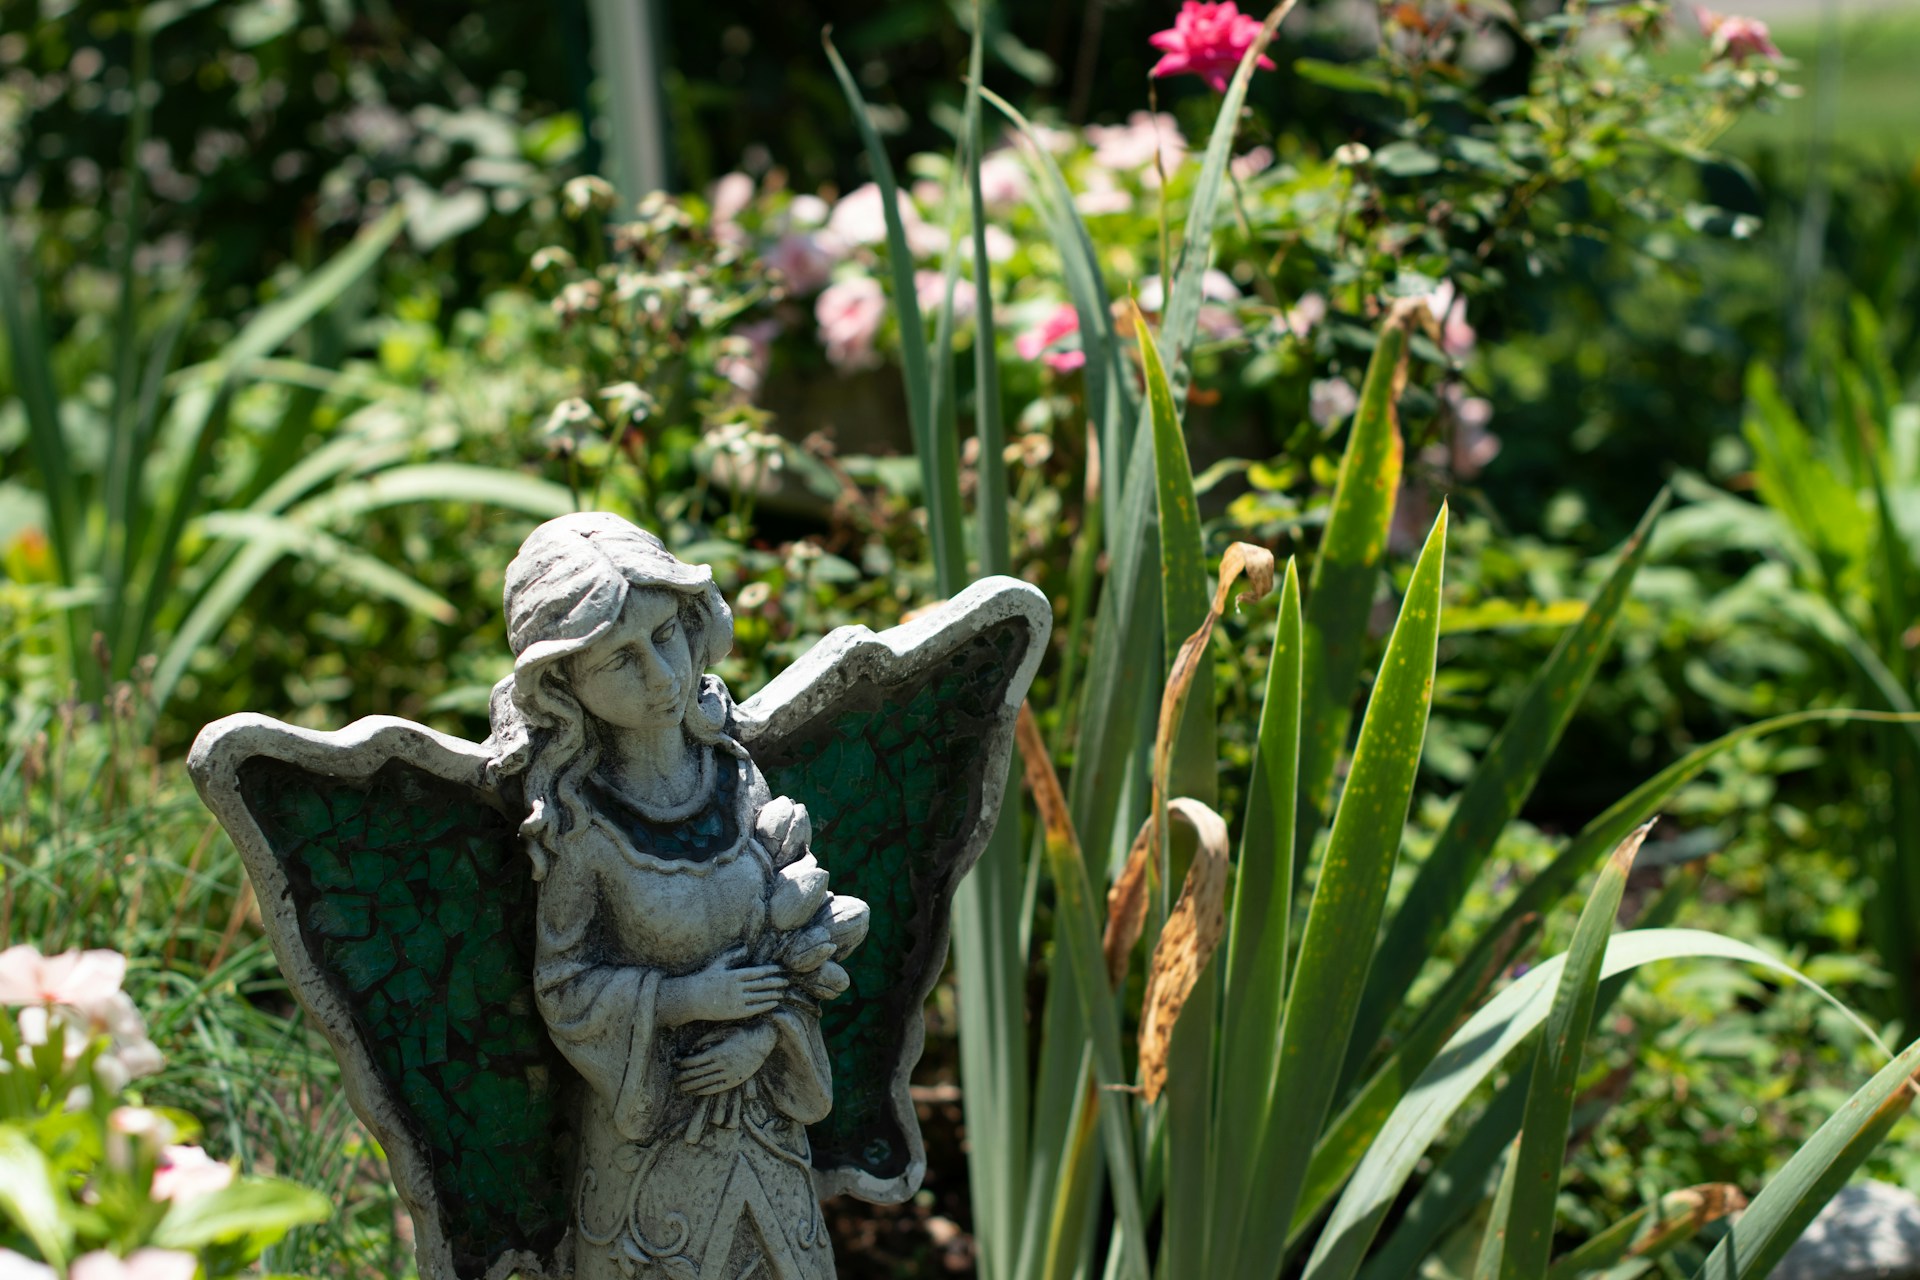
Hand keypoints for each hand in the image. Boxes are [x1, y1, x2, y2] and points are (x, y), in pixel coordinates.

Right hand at [658, 948, 787, 1025]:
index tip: (780, 969)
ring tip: (783, 992)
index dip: (771, 970)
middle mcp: (738, 987)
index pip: (758, 972)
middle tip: (787, 981)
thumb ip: (733, 955)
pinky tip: (774, 1003)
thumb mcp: (718, 963)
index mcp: (735, 974)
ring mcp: (737, 1000)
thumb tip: (746, 947)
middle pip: (762, 984)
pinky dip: (766, 1005)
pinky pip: (755, 1008)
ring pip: (760, 997)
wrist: (692, 998)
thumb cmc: (705, 979)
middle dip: (776, 982)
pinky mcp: (735, 1011)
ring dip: (773, 994)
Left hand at [676, 1022, 777, 1095]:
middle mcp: (723, 1065)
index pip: (694, 1061)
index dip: (682, 1063)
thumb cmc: (739, 1033)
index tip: (675, 1063)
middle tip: (674, 1078)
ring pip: (705, 1083)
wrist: (762, 1040)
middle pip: (697, 1074)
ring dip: (691, 1086)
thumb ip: (705, 1040)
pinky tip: (695, 1092)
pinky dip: (703, 1091)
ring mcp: (729, 1074)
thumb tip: (690, 1051)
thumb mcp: (721, 1031)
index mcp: (718, 1051)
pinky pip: (716, 1089)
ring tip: (681, 1087)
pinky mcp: (735, 1081)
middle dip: (683, 1077)